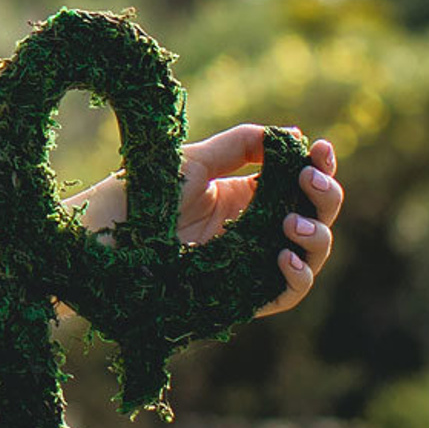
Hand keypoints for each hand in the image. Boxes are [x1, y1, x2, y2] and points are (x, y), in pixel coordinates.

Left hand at [73, 126, 341, 317]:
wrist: (103, 235)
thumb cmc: (141, 193)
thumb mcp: (194, 161)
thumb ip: (241, 146)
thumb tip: (292, 134)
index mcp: (244, 195)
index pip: (298, 183)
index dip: (319, 166)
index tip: (322, 148)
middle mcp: (254, 228)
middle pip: (314, 216)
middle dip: (325, 196)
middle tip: (311, 181)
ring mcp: (249, 261)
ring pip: (310, 254)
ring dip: (317, 236)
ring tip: (293, 224)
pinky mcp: (240, 294)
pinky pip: (284, 293)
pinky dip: (297, 276)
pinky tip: (284, 256)